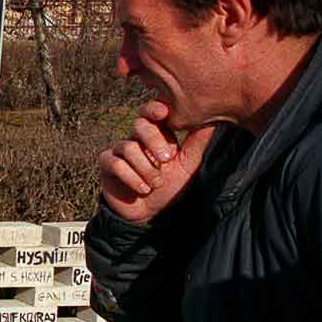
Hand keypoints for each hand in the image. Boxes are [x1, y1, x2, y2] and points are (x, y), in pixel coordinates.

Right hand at [96, 100, 213, 222]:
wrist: (150, 212)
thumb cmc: (170, 185)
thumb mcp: (188, 164)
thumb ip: (197, 142)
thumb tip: (214, 120)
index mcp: (155, 133)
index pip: (151, 112)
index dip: (154, 109)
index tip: (163, 113)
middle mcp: (135, 138)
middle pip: (139, 126)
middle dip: (154, 142)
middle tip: (167, 160)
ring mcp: (118, 150)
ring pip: (129, 148)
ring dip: (146, 169)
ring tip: (155, 184)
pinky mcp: (106, 164)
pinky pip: (116, 164)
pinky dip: (132, 178)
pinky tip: (143, 189)